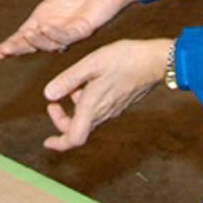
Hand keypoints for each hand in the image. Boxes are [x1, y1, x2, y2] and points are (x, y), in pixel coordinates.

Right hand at [0, 0, 140, 57]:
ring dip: (37, 41)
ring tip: (25, 34)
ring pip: (50, 43)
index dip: (12, 43)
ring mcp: (71, 29)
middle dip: (19, 48)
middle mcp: (56, 26)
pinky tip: (45, 27)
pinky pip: (69, 35)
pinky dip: (56, 34)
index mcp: (46, 15)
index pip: (25, 33)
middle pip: (34, 43)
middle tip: (5, 51)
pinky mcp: (85, 28)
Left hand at [41, 38, 171, 150]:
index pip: (75, 137)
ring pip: (87, 118)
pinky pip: (98, 110)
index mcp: (93, 106)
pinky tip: (88, 81)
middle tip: (53, 103)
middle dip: (61, 120)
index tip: (47, 142)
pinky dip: (86, 101)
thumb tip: (48, 95)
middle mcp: (103, 113)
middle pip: (78, 130)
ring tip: (73, 83)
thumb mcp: (91, 64)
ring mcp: (112, 110)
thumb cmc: (124, 59)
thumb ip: (69, 79)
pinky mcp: (119, 103)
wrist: (155, 61)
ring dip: (74, 107)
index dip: (59, 143)